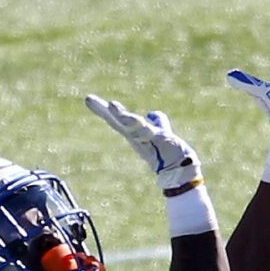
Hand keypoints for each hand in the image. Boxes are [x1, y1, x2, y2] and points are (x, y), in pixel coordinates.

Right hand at [85, 94, 202, 196]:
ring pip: (131, 125)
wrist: (180, 172)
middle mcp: (136, 136)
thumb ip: (158, 122)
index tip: (88, 99)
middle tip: (88, 99)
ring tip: (112, 105)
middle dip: (103, 110)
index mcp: (135, 134)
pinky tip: (138, 118)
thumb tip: (152, 114)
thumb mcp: (162, 132)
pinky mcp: (159, 139)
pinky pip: (147, 130)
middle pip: (117, 121)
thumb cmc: (170, 154)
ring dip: (122, 115)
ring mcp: (146, 138)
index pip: (117, 119)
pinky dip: (141, 124)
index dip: (103, 109)